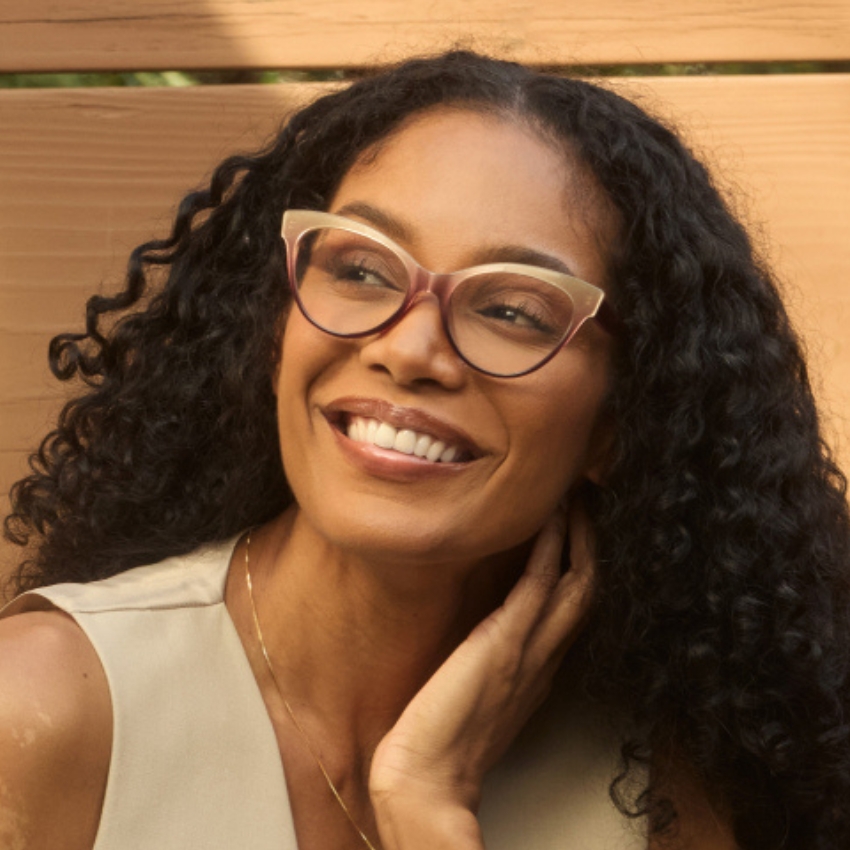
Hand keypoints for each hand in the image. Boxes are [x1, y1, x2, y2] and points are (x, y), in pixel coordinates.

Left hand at [369, 503, 595, 849]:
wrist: (425, 778)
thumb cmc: (442, 742)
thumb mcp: (479, 697)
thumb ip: (492, 668)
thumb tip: (484, 645)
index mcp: (538, 671)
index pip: (572, 611)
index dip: (582, 568)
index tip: (578, 533)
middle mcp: (544, 659)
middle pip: (587, 591)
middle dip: (592, 544)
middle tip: (591, 505)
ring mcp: (529, 650)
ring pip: (577, 583)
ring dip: (581, 536)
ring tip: (580, 499)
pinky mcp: (504, 642)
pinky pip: (538, 584)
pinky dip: (549, 547)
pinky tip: (552, 517)